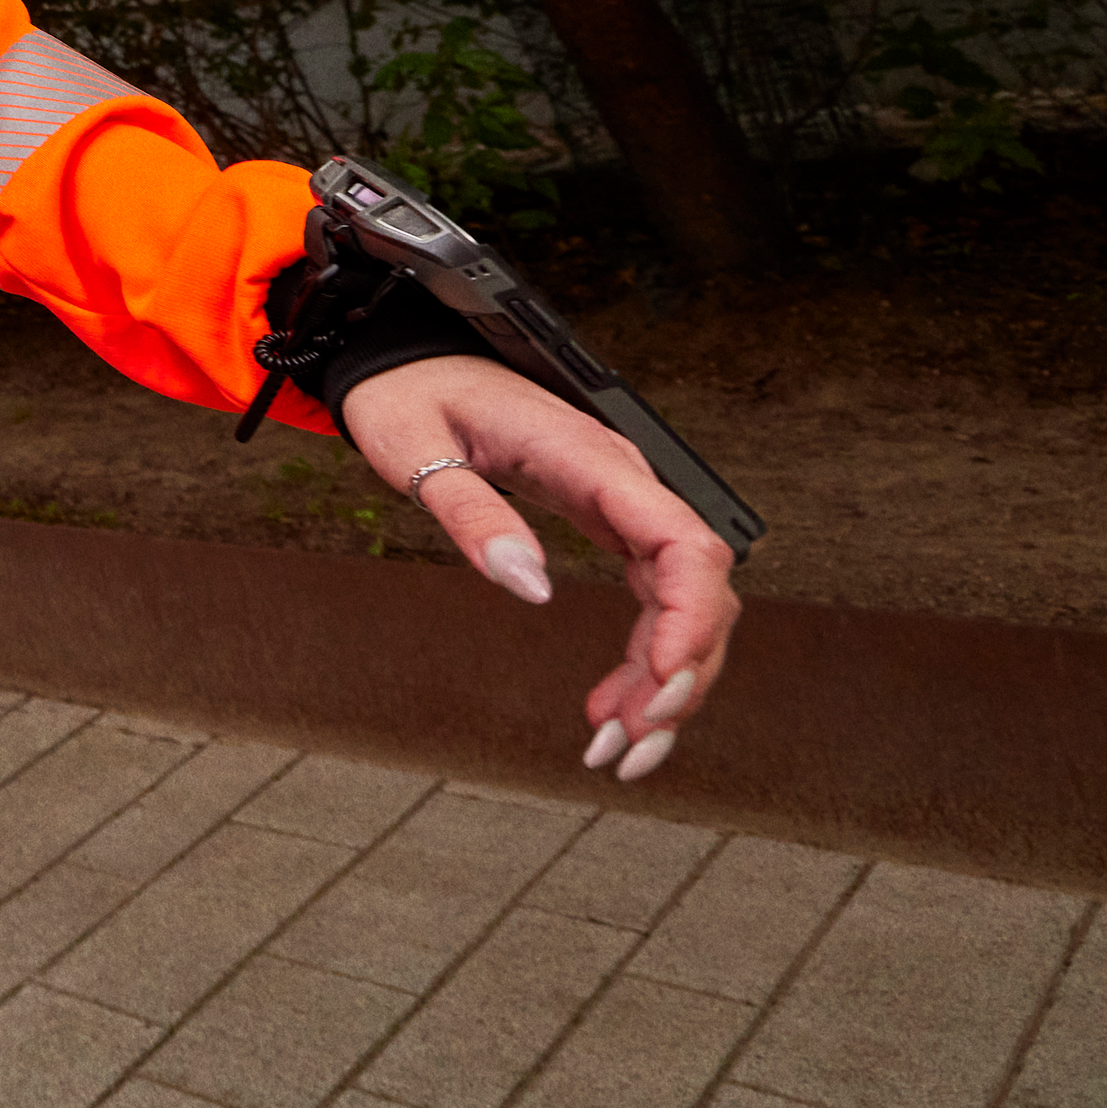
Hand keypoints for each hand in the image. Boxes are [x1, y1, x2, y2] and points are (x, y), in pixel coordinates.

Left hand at [335, 355, 740, 782]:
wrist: (407, 358)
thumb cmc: (411, 393)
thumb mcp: (415, 448)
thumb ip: (470, 511)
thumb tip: (526, 582)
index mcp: (589, 458)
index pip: (683, 541)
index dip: (691, 617)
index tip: (662, 682)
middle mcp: (623, 482)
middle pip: (699, 588)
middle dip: (681, 674)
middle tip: (631, 743)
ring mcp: (622, 505)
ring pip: (683, 606)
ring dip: (665, 684)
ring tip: (621, 749)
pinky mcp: (608, 525)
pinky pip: (651, 601)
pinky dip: (641, 662)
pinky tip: (611, 705)